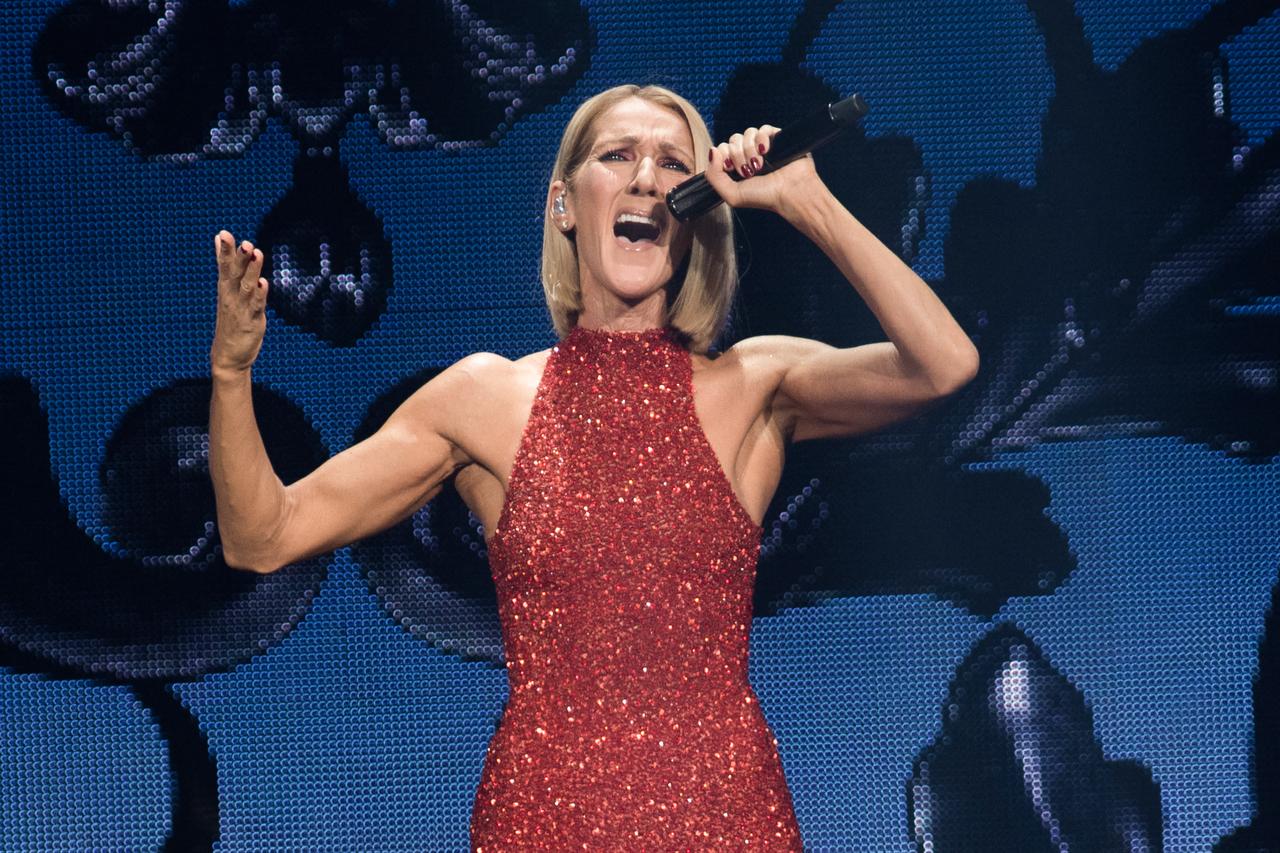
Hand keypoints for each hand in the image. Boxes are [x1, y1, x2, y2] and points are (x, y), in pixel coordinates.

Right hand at [210, 230, 268, 375]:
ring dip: (252, 271)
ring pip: (247, 287)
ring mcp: (241, 309)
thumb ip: (225, 264)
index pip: (224, 266)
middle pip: (234, 274)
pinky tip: (264, 283)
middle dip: (238, 258)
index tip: (224, 233)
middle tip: (244, 242)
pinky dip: (260, 295)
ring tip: (256, 254)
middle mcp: (231, 297)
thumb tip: (218, 240)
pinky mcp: (252, 322)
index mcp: (225, 288)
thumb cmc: (230, 319)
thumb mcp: (225, 290)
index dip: (225, 251)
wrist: (228, 356)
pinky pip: (256, 307)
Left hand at [703, 125, 823, 216]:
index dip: (723, 156)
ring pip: (747, 133)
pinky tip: (765, 151)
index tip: (731, 169)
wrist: (790, 193)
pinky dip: (761, 138)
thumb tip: (712, 150)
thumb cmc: (764, 197)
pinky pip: (763, 129)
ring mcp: (763, 146)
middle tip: (749, 171)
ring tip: (760, 165)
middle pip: (733, 140)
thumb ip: (714, 176)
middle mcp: (749, 155)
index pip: (722, 149)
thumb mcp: (732, 194)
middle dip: (738, 156)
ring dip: (750, 150)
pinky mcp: (777, 138)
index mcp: (738, 167)